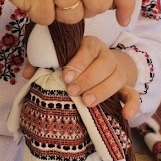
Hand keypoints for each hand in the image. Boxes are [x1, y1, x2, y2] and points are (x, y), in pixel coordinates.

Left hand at [24, 36, 140, 121]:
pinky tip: (125, 115)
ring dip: (102, 91)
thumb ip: (42, 63)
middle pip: (105, 64)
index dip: (78, 62)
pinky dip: (132, 105)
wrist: (101, 67)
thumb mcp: (60, 59)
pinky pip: (133, 95)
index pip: (88, 49)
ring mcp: (118, 73)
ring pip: (117, 78)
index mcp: (90, 46)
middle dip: (88, 78)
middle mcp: (107, 57)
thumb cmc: (74, 64)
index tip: (65, 76)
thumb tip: (27, 74)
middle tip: (73, 91)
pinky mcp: (126, 88)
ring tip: (87, 102)